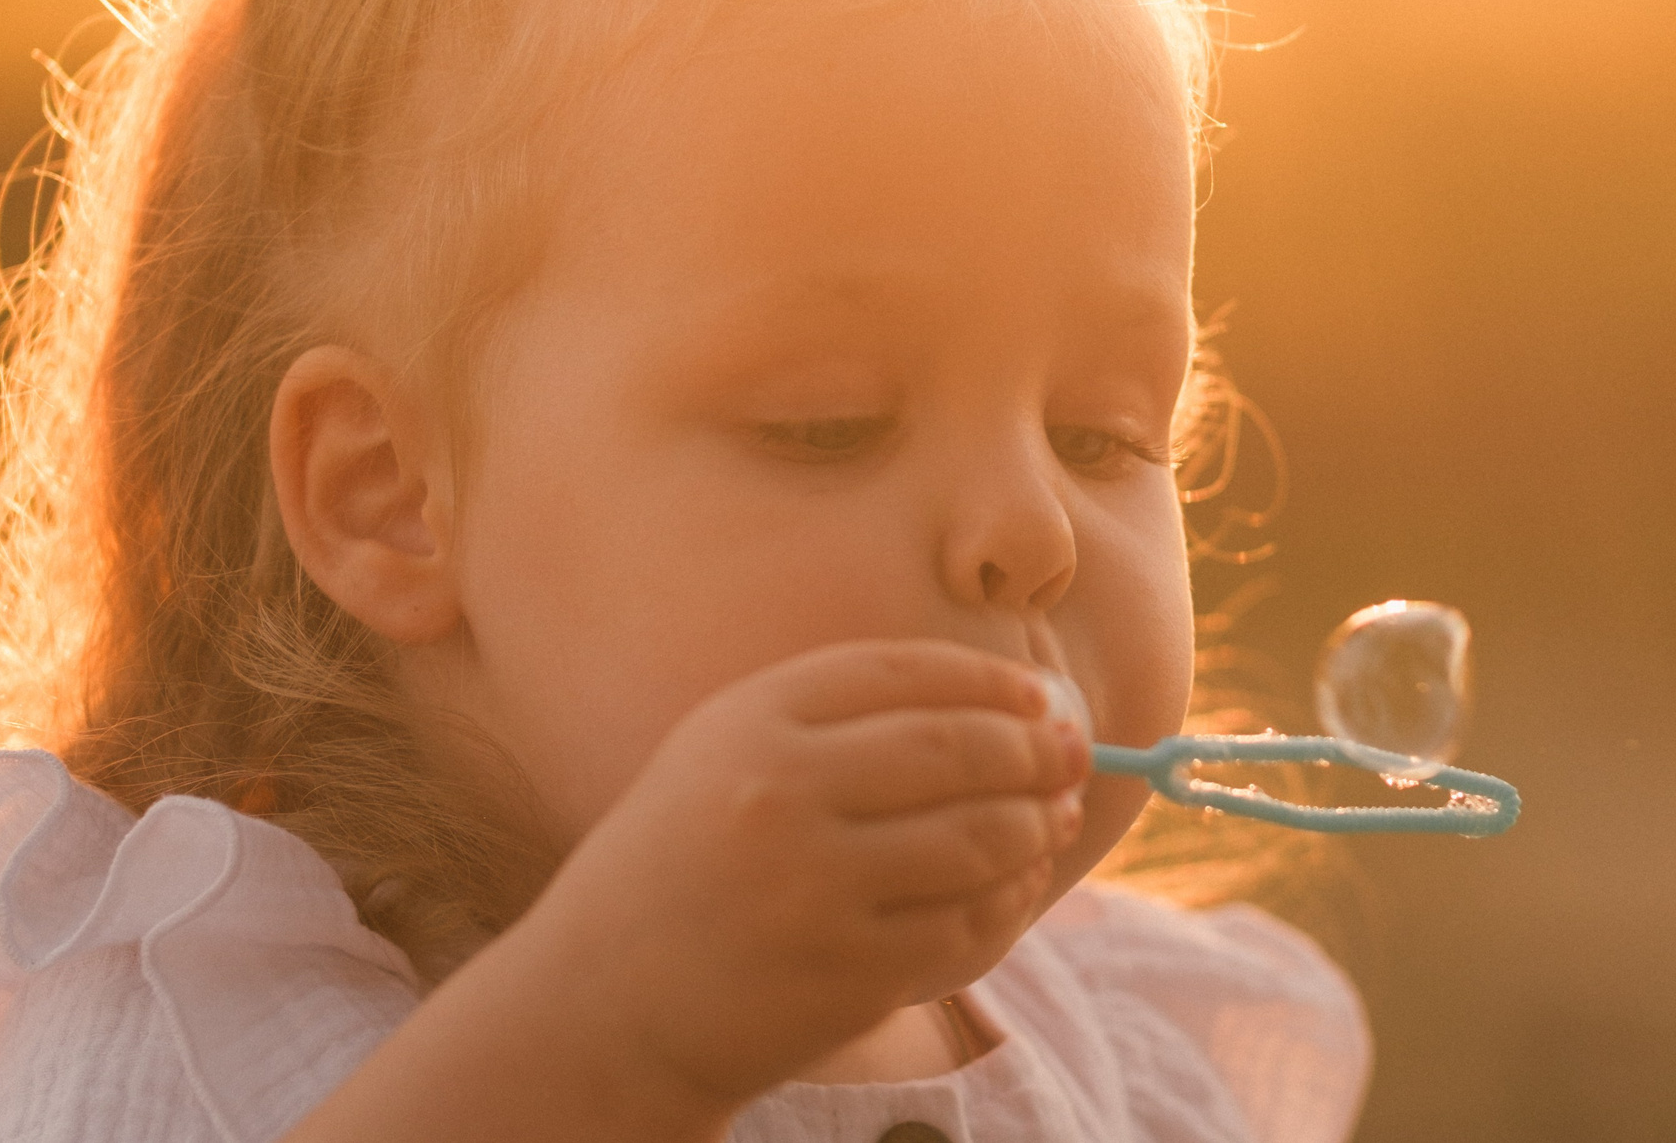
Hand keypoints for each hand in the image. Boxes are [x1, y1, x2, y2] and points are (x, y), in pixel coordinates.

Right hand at [520, 637, 1091, 1106]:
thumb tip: (1003, 705)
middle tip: (1074, 752)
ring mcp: (816, 887)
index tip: (1035, 693)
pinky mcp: (847, 972)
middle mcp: (780, 792)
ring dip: (1036, 824)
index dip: (987, 678)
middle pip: (954, 747)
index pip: (902, 671)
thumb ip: (833, 720)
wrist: (601, 1004)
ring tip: (1055, 816)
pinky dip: (1010, 902)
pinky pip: (965, 924)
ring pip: (977, 838)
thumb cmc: (680, 867)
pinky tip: (1019, 887)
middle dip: (1035, 748)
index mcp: (749, 721)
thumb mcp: (722, 756)